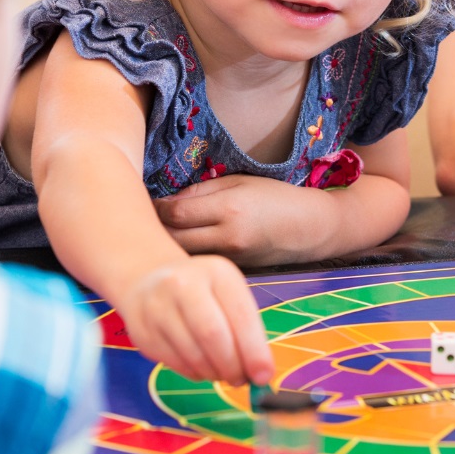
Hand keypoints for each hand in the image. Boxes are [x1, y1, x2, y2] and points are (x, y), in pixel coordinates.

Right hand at [112, 254, 272, 386]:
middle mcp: (183, 283)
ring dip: (213, 373)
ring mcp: (157, 305)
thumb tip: (260, 373)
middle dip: (232, 366)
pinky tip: (199, 367)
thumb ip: (246, 331)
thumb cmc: (203, 293)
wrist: (149, 280)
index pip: (240, 316)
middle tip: (240, 380)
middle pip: (213, 335)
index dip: (254, 351)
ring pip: (192, 354)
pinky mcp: (141, 329)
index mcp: (216, 272)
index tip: (263, 376)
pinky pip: (174, 362)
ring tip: (220, 373)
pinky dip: (193, 373)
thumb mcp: (228, 296)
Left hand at [155, 175, 328, 264]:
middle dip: (155, 228)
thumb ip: (201, 191)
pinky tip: (179, 244)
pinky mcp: (232, 271)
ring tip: (157, 230)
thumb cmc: (275, 197)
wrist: (310, 229)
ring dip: (167, 244)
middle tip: (145, 216)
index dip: (155, 207)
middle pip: (173, 239)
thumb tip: (167, 201)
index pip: (175, 214)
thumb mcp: (239, 182)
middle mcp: (227, 238)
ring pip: (183, 255)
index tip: (147, 200)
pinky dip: (185, 254)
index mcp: (228, 210)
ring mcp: (229, 259)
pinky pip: (199, 263)